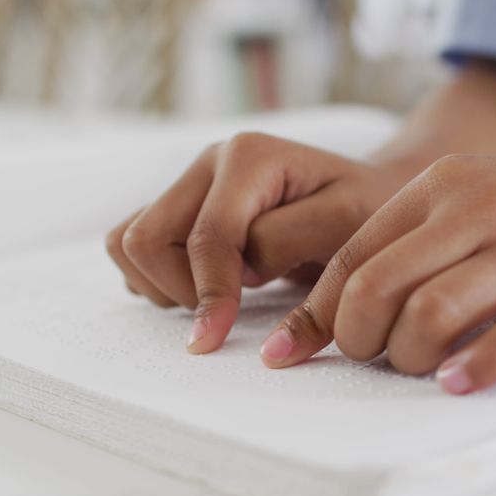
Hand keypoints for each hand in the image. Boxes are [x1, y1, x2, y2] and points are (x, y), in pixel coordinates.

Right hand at [105, 132, 406, 353]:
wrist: (366, 199)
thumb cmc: (362, 212)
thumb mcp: (347, 223)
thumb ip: (288, 241)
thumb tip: (239, 270)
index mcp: (248, 156)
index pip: (205, 237)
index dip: (210, 295)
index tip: (214, 340)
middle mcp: (209, 161)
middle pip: (146, 239)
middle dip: (180, 289)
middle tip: (228, 312)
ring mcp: (189, 183)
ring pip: (128, 243)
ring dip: (163, 284)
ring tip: (219, 297)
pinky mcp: (178, 207)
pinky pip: (131, 249)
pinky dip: (155, 279)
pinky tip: (205, 289)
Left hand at [258, 152, 495, 393]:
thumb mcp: (468, 201)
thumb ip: (405, 245)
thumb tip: (326, 316)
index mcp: (445, 183)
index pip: (354, 256)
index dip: (321, 313)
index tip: (301, 350)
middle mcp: (486, 206)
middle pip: (382, 288)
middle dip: (360, 341)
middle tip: (375, 359)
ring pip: (436, 314)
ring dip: (412, 359)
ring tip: (425, 369)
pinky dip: (478, 369)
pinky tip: (460, 384)